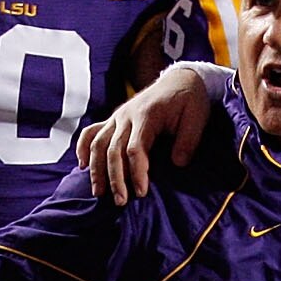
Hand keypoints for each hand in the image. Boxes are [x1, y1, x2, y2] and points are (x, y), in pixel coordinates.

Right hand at [75, 65, 216, 205]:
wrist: (180, 80)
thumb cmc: (190, 100)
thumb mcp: (198, 117)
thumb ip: (188, 140)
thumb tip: (177, 163)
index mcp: (147, 115)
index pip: (135, 148)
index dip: (136, 172)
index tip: (141, 192)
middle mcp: (127, 115)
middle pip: (113, 149)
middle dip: (115, 178)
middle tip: (120, 201)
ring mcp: (117, 117)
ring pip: (98, 143)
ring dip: (96, 169)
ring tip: (98, 192)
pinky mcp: (114, 120)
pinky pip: (91, 132)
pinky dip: (83, 148)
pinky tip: (82, 166)